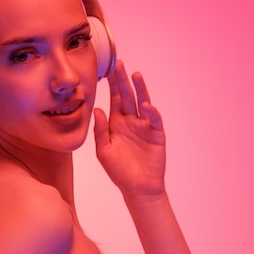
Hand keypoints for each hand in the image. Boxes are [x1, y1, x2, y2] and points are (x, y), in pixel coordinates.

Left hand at [93, 61, 165, 198]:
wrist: (137, 188)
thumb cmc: (119, 170)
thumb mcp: (103, 151)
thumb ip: (100, 131)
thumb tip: (97, 109)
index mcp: (117, 123)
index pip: (115, 99)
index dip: (112, 85)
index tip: (107, 70)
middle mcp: (131, 121)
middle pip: (128, 96)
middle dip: (123, 81)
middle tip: (120, 65)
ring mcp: (145, 126)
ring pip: (143, 103)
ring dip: (140, 89)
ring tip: (136, 76)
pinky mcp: (156, 135)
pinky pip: (154, 121)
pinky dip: (151, 113)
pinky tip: (146, 106)